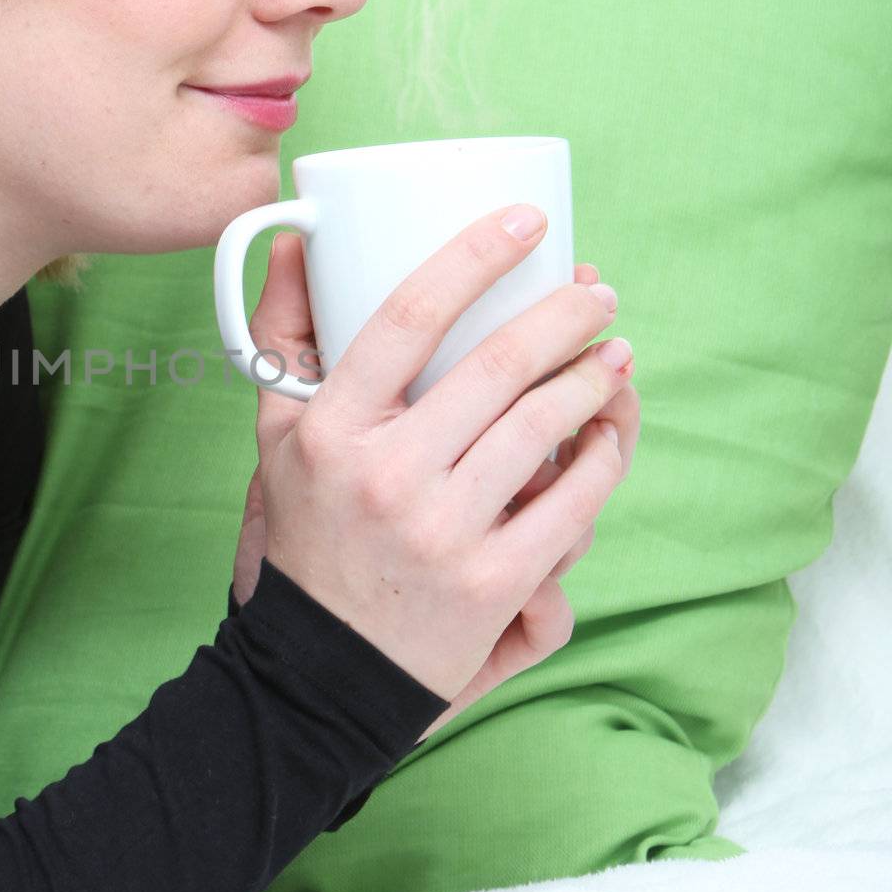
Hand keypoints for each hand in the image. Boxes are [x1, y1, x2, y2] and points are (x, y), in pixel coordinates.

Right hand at [232, 239, 638, 717]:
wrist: (321, 669)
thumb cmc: (306, 537)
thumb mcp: (277, 438)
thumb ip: (284, 338)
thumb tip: (299, 241)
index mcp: (329, 427)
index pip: (408, 315)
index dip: (475, 256)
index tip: (524, 223)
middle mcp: (385, 473)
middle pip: (498, 364)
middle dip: (566, 315)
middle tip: (597, 294)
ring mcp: (443, 530)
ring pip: (545, 427)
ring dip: (595, 379)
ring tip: (615, 356)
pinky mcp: (492, 584)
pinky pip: (573, 503)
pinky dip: (603, 458)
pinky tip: (611, 430)